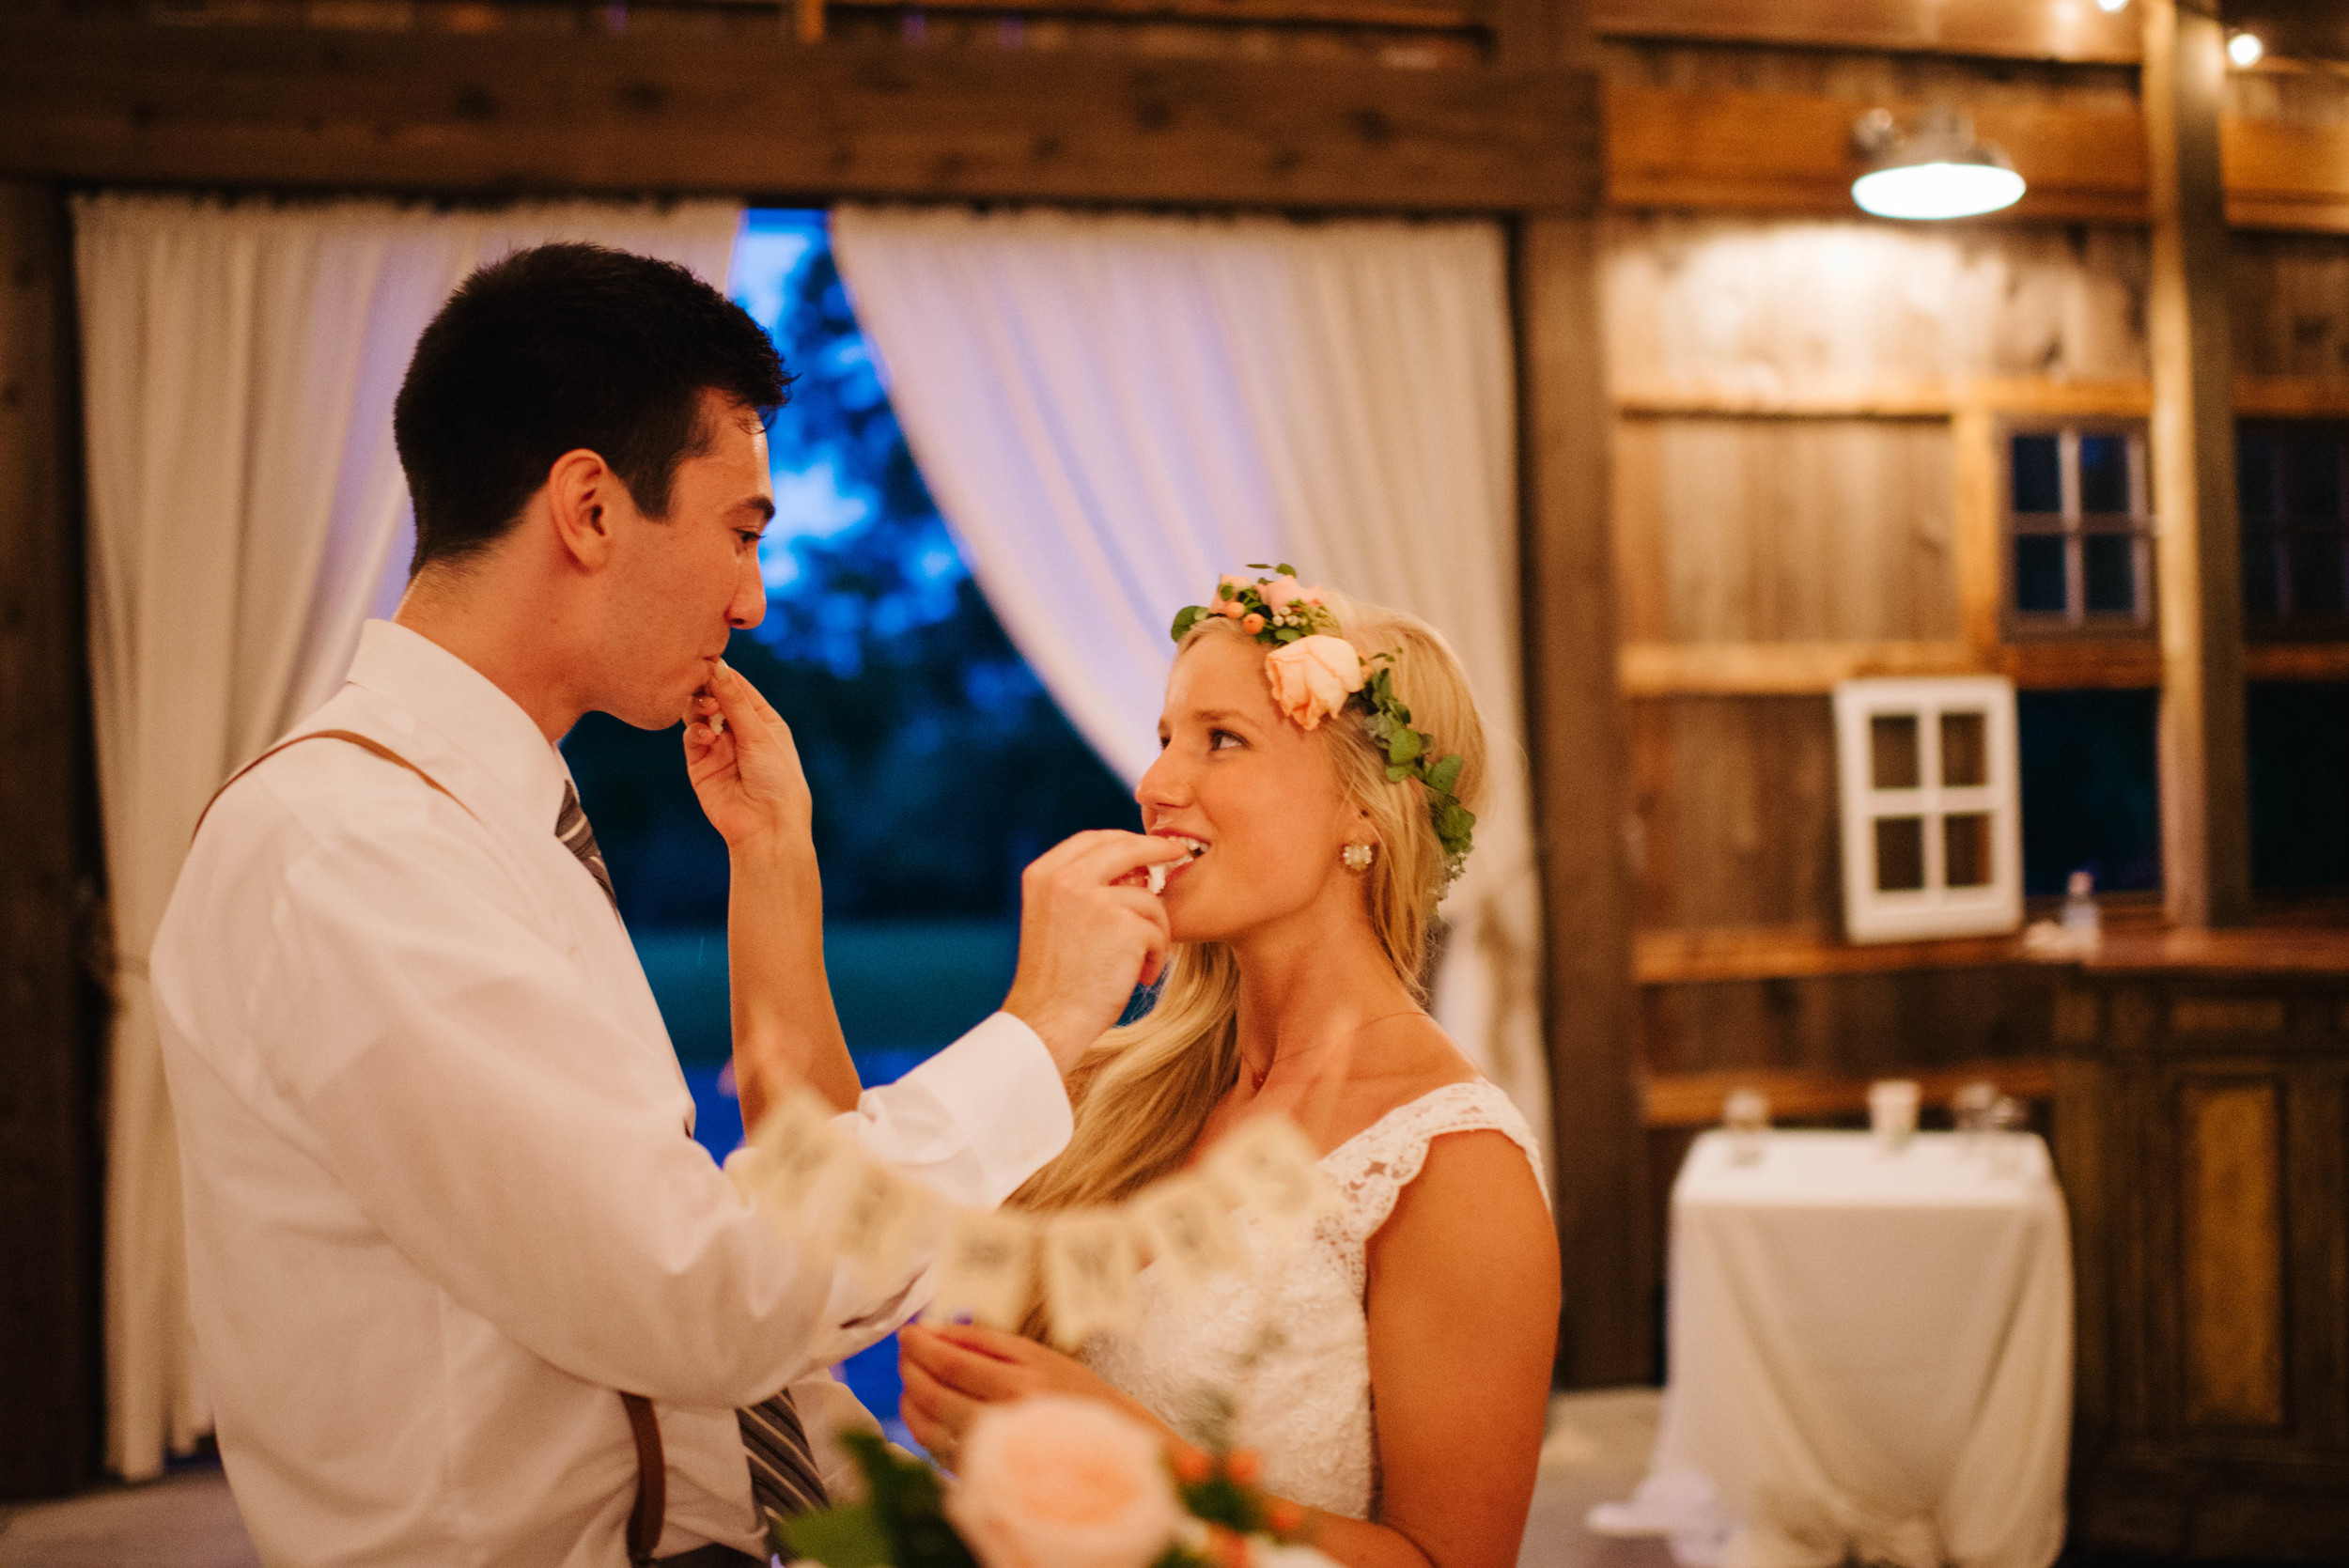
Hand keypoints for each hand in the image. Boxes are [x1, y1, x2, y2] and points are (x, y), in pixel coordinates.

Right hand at [684, 659, 811, 851]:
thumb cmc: (776, 779)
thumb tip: (717, 666)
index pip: (738, 687)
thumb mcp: (760, 734)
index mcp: (763, 721)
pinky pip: (692, 737)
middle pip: (714, 698)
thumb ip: (735, 701)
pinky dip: (695, 731)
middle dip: (708, 689)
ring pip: (698, 715)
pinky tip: (706, 736)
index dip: (724, 673)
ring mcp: (718, 747)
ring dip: (700, 708)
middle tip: (706, 686)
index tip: (708, 657)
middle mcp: (739, 731)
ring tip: (709, 712)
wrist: (766, 827)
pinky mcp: (700, 764)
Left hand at [898, 1322, 1166, 1470]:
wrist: (1113, 1446)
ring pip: (932, 1431)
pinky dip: (925, 1432)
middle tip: (905, 1354)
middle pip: (936, 1396)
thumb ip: (983, 1340)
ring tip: (911, 1382)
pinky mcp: (989, 1480)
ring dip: (912, 1403)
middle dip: (911, 1371)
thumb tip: (932, 1328)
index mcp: (1019, 1385)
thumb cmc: (1074, 1393)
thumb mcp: (1037, 1354)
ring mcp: (994, 1457)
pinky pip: (942, 1455)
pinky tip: (926, 1413)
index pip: (952, 1364)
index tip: (907, 1333)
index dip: (922, 1347)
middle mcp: (1004, 1423)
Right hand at [1000, 831, 1186, 1071]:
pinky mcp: (1123, 923)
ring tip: (1140, 963)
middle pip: (1126, 847)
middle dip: (1157, 849)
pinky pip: (1158, 929)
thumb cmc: (1057, 979)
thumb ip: (1080, 887)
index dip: (1124, 840)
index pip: (1092, 839)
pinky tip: (1139, 976)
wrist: (1049, 1020)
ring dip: (1154, 931)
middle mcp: (1065, 878)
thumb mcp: (1054, 917)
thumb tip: (1136, 868)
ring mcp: (1094, 898)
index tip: (1147, 846)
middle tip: (1178, 855)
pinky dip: (1156, 955)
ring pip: (1149, 898)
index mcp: (1043, 874)